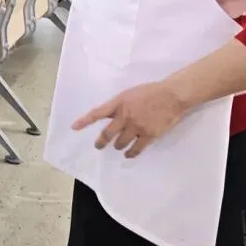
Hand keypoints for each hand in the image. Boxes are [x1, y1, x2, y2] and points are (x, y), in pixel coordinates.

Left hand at [72, 80, 191, 158]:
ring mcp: (136, 127)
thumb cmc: (150, 91)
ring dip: (117, 146)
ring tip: (117, 146)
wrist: (172, 96)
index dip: (85, 121)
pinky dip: (130, 153)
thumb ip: (119, 105)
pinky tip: (128, 154)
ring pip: (120, 143)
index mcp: (119, 103)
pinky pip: (136, 149)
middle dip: (101, 142)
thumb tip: (109, 115)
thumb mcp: (129, 94)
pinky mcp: (148, 135)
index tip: (74, 127)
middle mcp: (125, 116)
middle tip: (98, 145)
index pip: (97, 113)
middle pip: (107, 134)